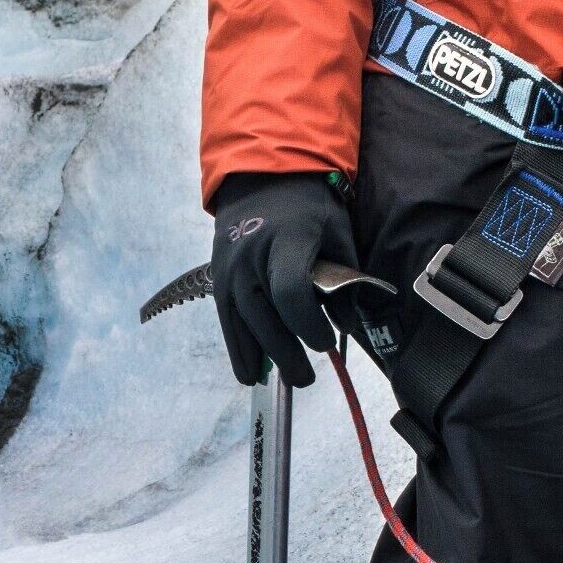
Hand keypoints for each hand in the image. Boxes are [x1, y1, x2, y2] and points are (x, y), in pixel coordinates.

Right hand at [211, 172, 356, 385]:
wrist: (260, 179)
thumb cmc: (308, 207)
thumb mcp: (338, 231)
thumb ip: (344, 277)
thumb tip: (345, 325)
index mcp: (286, 240)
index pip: (289, 290)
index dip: (307, 323)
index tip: (324, 343)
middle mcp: (251, 257)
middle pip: (264, 315)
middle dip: (286, 353)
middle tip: (306, 378)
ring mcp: (229, 270)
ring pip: (242, 323)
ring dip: (261, 358)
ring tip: (280, 383)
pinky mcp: (217, 280)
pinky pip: (226, 321)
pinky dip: (237, 349)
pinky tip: (249, 373)